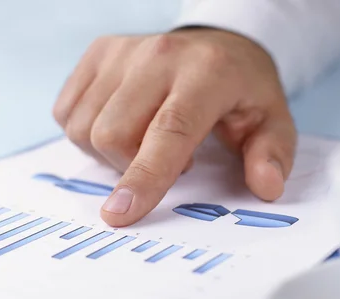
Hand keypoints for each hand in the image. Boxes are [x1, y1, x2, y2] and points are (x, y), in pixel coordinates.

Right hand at [53, 28, 296, 226]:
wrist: (218, 43)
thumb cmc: (242, 90)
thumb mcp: (273, 121)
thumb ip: (272, 155)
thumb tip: (266, 187)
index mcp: (207, 73)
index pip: (169, 130)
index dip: (144, 176)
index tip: (120, 214)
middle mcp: (158, 55)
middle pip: (113, 134)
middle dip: (133, 168)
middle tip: (174, 160)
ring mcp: (122, 50)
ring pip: (83, 127)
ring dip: (111, 153)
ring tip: (149, 139)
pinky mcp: (97, 52)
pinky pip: (66, 111)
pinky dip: (89, 132)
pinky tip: (124, 124)